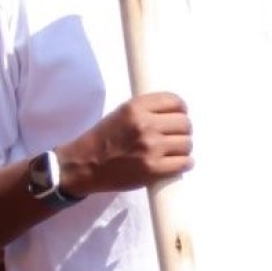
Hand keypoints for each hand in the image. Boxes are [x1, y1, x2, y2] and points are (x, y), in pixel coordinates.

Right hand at [57, 93, 193, 195]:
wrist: (85, 165)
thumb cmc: (105, 139)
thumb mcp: (122, 114)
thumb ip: (147, 111)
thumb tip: (178, 114)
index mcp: (135, 107)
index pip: (175, 102)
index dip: (180, 111)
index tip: (177, 117)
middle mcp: (144, 125)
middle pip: (185, 124)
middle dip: (182, 131)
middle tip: (172, 138)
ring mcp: (150, 147)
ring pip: (187, 144)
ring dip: (182, 149)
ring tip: (170, 152)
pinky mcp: (154, 169)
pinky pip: (185, 163)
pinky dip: (183, 164)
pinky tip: (174, 164)